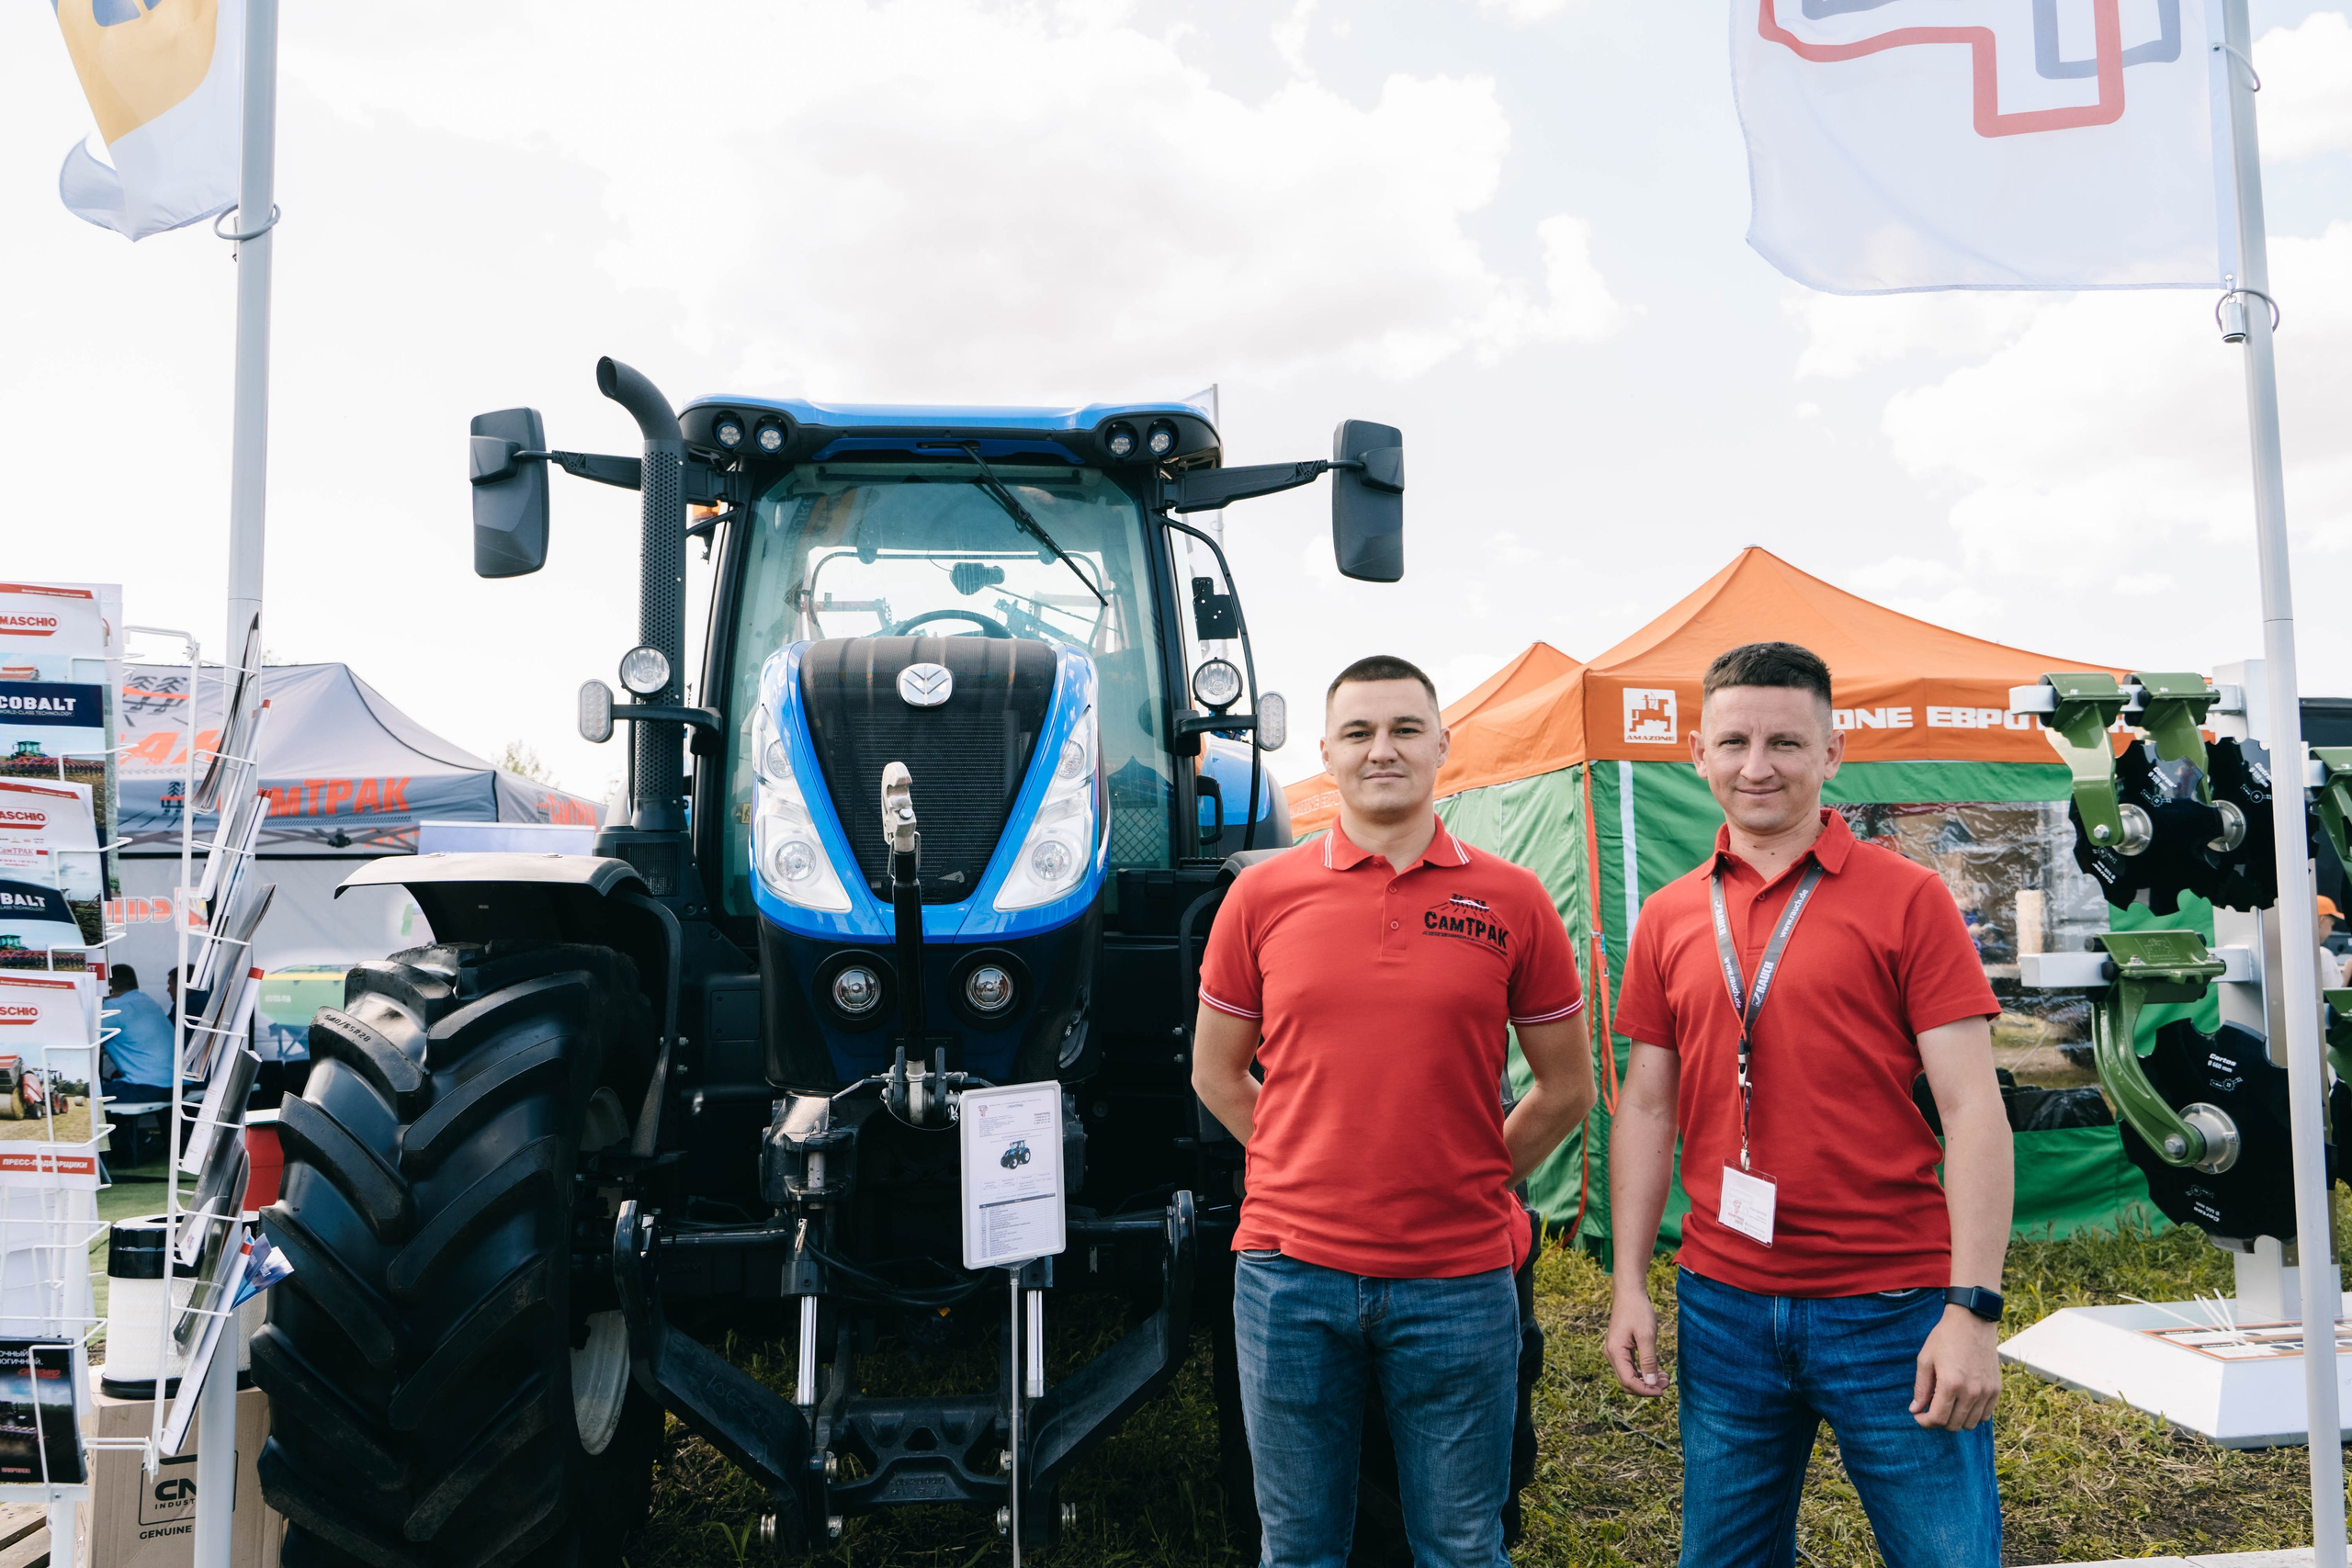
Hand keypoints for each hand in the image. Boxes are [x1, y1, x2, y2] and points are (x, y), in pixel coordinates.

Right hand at [1605, 1287, 1667, 1397]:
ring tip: (1666, 1378)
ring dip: (1647, 1380)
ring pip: (1629, 1376)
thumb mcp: (1646, 1336)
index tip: (1663, 1390)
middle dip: (1647, 1387)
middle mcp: (1612, 1354)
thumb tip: (1652, 1383)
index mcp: (1615, 1352)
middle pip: (1627, 1382)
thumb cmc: (1638, 1311)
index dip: (1645, 1390)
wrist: (1629, 1293)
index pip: (1628, 1381)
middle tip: (1667, 1384)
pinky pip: (1631, 1367)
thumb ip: (1649, 1360)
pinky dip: (1644, 1372)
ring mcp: (1615, 1352)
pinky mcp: (1621, 1348)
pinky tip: (1658, 1371)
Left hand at [1911, 1306, 2000, 1429]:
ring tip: (1947, 1404)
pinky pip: (1985, 1415)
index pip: (1938, 1418)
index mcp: (1951, 1384)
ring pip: (1970, 1423)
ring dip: (1956, 1419)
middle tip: (1931, 1408)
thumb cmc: (1945, 1338)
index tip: (1918, 1416)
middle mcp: (1971, 1392)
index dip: (1925, 1422)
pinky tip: (1962, 1403)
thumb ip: (1921, 1388)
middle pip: (1954, 1425)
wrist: (1972, 1321)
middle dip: (1938, 1421)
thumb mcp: (1925, 1360)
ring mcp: (1986, 1392)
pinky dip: (1972, 1415)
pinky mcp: (1996, 1389)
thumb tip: (1915, 1410)